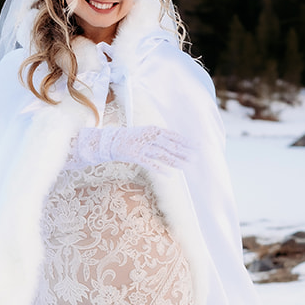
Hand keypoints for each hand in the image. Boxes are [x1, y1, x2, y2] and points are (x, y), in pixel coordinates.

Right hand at [66, 124, 192, 172]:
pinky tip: (169, 175)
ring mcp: (141, 146)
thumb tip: (175, 145)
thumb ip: (158, 139)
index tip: (196, 146)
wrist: (108, 142)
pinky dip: (159, 168)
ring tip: (187, 166)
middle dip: (183, 151)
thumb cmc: (129, 139)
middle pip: (169, 145)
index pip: (172, 135)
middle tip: (196, 157)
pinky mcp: (134, 155)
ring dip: (175, 160)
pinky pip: (149, 163)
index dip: (184, 141)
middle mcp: (148, 136)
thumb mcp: (145, 135)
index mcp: (152, 130)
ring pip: (162, 154)